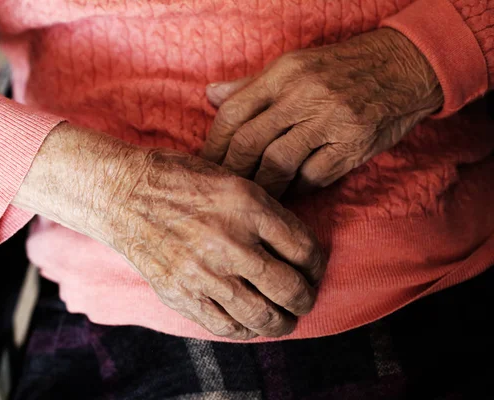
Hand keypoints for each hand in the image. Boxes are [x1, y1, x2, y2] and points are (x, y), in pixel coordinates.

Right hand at [15, 124, 325, 339]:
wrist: (123, 194)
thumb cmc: (178, 180)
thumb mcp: (230, 178)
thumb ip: (265, 212)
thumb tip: (295, 247)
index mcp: (248, 206)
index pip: (305, 249)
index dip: (317, 265)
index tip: (312, 269)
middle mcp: (231, 242)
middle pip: (290, 288)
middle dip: (305, 298)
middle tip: (303, 297)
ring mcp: (205, 272)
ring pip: (263, 315)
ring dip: (282, 323)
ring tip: (284, 319)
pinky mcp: (182, 294)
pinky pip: (226, 327)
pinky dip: (246, 330)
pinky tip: (249, 323)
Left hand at [202, 28, 443, 197]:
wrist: (404, 66)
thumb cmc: (340, 69)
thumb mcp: (294, 66)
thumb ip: (251, 85)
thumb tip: (210, 96)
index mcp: (284, 73)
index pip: (232, 111)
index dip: (213, 144)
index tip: (207, 164)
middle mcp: (304, 95)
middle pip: (249, 142)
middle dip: (231, 170)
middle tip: (224, 187)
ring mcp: (331, 120)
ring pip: (278, 163)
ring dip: (261, 185)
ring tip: (253, 195)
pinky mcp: (354, 144)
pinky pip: (314, 176)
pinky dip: (296, 189)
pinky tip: (289, 192)